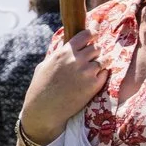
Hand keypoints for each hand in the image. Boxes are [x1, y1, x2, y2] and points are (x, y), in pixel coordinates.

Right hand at [19, 29, 101, 144]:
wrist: (44, 110)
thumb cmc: (40, 88)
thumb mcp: (44, 65)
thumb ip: (58, 54)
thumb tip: (67, 45)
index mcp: (63, 53)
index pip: (86, 35)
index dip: (91, 34)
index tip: (93, 36)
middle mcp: (76, 60)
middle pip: (97, 47)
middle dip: (95, 52)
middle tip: (90, 58)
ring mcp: (86, 72)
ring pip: (104, 60)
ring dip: (100, 63)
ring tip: (91, 70)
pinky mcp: (94, 85)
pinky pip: (105, 73)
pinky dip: (101, 75)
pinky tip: (91, 81)